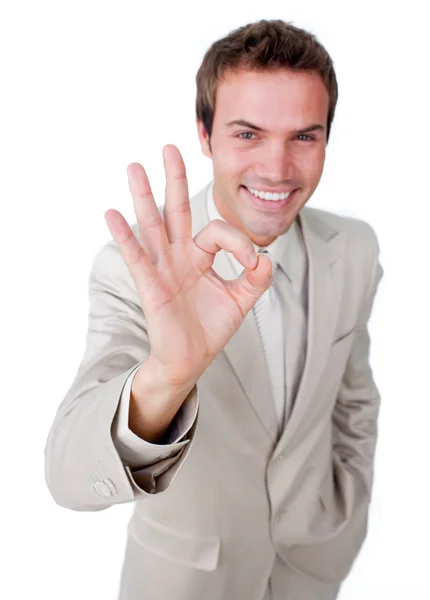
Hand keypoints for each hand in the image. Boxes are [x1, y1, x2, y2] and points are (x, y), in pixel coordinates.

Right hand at [104, 144, 272, 387]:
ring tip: (134, 167)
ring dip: (144, 196)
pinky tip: (112, 214)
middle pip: (176, 210)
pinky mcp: (150, 286)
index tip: (252, 262)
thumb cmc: (210, 329)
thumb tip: (264, 258)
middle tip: (169, 147)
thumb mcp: (241, 301)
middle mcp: (179, 256)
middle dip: (174, 179)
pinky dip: (124, 236)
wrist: (190, 359)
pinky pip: (136, 257)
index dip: (239, 241)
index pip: (218, 231)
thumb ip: (256, 279)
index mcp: (200, 256)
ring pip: (153, 225)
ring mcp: (163, 268)